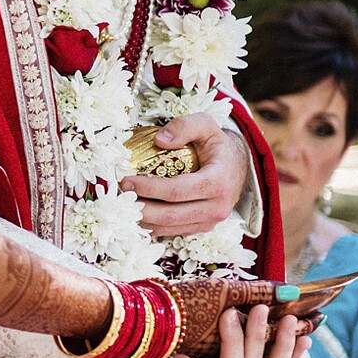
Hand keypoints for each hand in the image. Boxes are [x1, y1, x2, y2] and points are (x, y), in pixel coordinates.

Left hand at [122, 113, 248, 237]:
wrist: (237, 166)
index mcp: (218, 182)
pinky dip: (152, 226)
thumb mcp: (206, 126)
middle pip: (171, 215)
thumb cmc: (217, 145)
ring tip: (123, 205)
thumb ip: (185, 126)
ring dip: (143, 219)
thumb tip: (160, 140)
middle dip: (141, 207)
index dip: (149, 188)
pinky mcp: (202, 228)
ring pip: (170, 227)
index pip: (177, 191)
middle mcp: (217, 207)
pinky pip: (173, 231)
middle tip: (119, 195)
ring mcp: (210, 221)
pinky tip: (136, 213)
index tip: (126, 181)